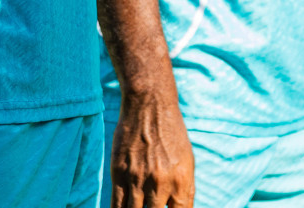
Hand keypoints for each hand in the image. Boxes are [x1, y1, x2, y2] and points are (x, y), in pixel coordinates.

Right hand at [110, 87, 194, 207]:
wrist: (149, 105)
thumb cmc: (171, 133)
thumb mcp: (187, 161)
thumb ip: (184, 190)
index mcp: (182, 182)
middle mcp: (161, 184)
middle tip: (150, 207)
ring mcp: (138, 180)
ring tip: (139, 207)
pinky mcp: (119, 174)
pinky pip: (116, 206)